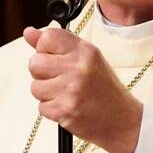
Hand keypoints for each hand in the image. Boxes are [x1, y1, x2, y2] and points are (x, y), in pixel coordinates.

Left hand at [24, 26, 142, 152]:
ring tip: (68, 95)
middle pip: (35, 63)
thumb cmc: (104, 89)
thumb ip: (59, 45)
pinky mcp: (65, 110)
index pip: (48, 37)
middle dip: (43, 74)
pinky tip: (70, 107)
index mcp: (85, 51)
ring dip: (47, 94)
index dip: (45, 50)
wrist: (123, 120)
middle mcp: (78, 67)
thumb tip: (28, 32)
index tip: (56, 59)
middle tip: (63, 80)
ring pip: (35, 87)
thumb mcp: (88, 60)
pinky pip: (41, 107)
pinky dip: (52, 110)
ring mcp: (71, 89)